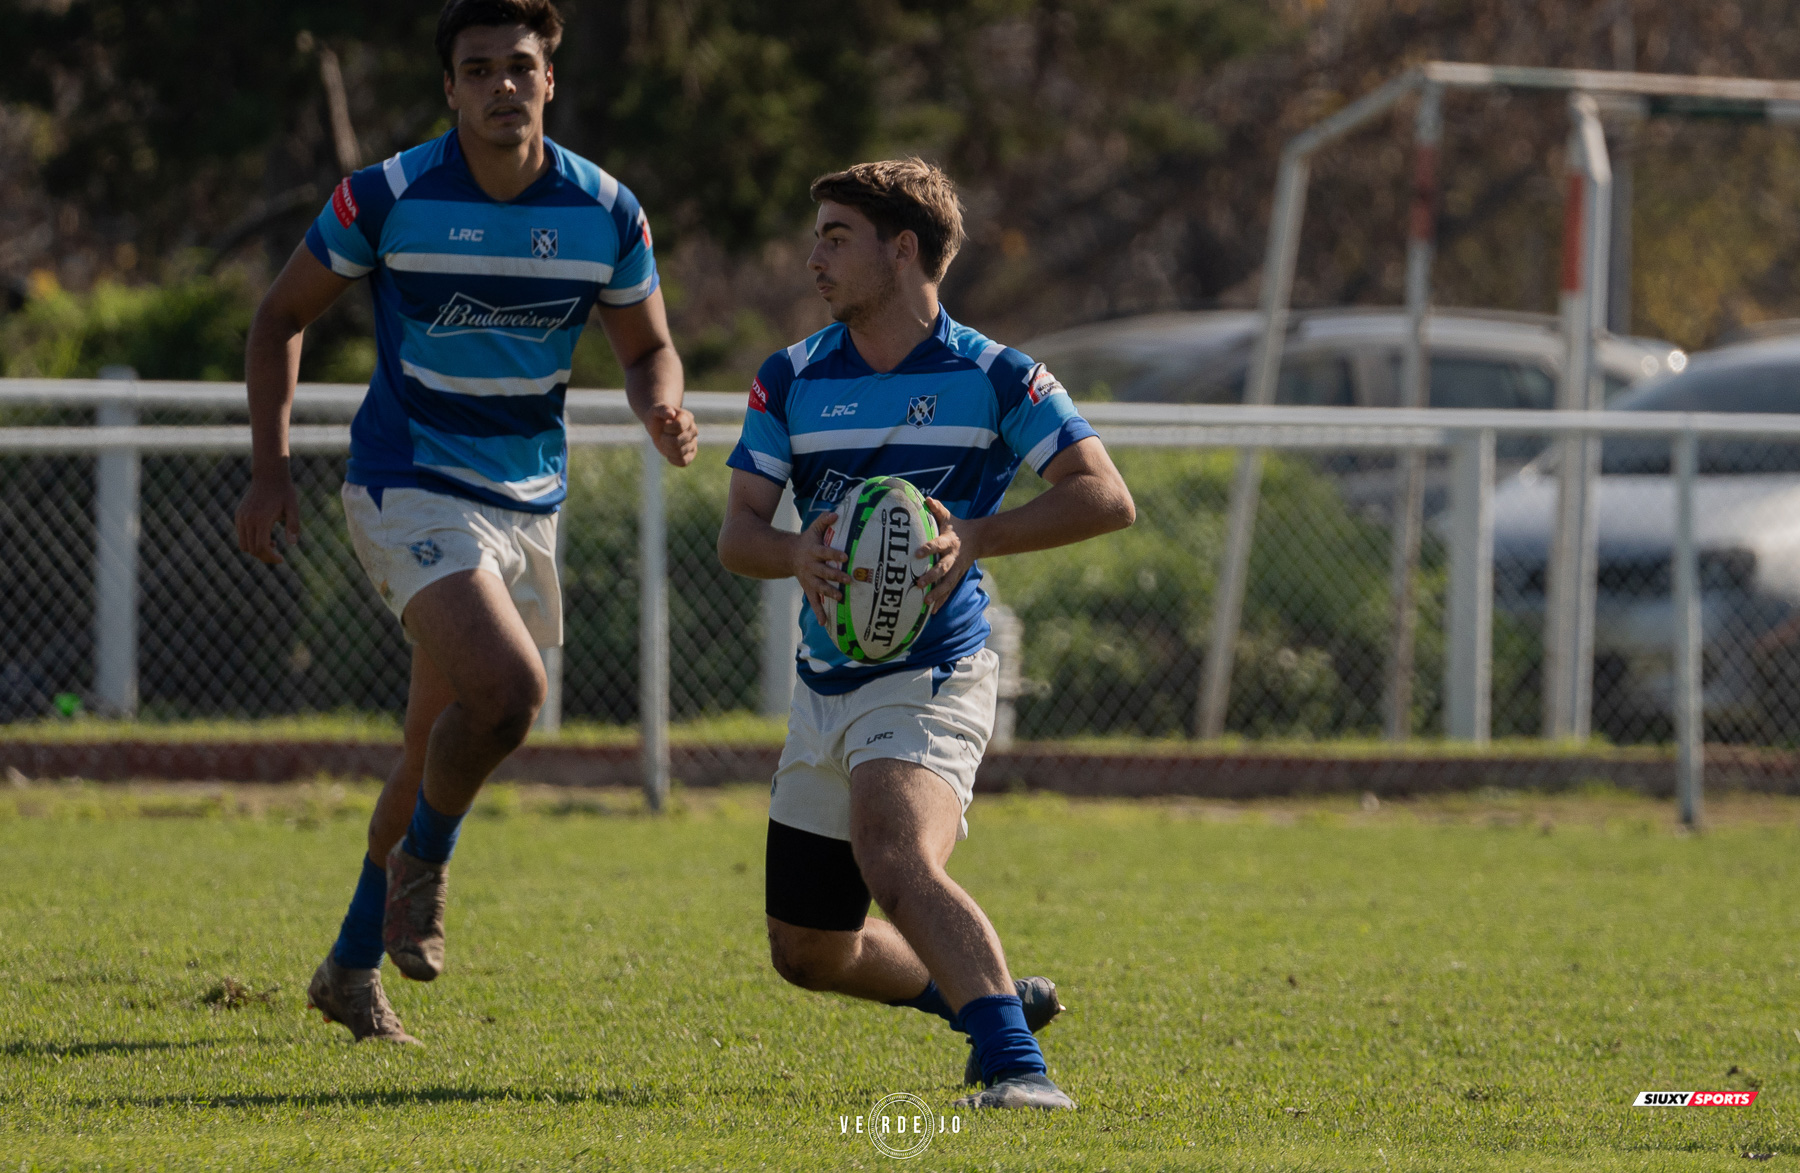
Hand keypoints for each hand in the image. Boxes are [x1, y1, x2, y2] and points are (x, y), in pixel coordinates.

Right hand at [235, 461, 299, 565]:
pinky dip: (251, 541)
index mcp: (261, 519)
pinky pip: (241, 535)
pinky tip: (265, 536)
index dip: (270, 557)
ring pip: (243, 544)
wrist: (269, 475)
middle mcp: (248, 520)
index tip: (281, 560)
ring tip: (272, 544)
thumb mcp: (293, 508)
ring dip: (257, 550)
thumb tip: (292, 543)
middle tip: (278, 556)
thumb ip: (293, 525)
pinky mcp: (239, 515)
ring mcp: (241, 517)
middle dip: (265, 556)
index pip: (261, 547)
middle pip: (252, 549)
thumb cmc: (284, 492)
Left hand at [648, 403, 697, 467]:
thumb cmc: (657, 416)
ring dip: (667, 449)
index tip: (665, 425)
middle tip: (663, 435)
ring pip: (679, 453)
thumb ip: (663, 409)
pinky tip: (669, 455)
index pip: (679, 426)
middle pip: (677, 442)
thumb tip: (671, 414)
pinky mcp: (690, 454)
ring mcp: (693, 443)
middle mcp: (693, 430)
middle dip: (664, 440)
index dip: (668, 428)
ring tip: (666, 443)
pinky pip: (684, 462)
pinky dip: (674, 460)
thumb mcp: (656, 410)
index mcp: (687, 417)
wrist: (659, 425)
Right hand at [792, 509, 847, 625]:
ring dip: (829, 593)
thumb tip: (836, 513)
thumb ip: (824, 520)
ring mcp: (809, 579)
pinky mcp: (808, 589)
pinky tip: (824, 623)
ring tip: (840, 597)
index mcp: (813, 551)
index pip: (825, 553)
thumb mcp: (814, 529)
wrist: (789, 556)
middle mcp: (811, 566)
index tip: (846, 556)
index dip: (835, 554)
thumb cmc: (808, 541)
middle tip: (849, 579)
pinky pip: (813, 601)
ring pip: (819, 587)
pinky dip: (818, 612)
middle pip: (824, 572)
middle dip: (836, 576)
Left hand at [915, 498, 982, 612]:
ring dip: (936, 594)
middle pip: (942, 568)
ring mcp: (956, 569)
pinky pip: (948, 591)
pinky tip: (931, 612)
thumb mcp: (948, 516)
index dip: (928, 549)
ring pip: (946, 584)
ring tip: (925, 602)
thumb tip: (926, 498)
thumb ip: (937, 509)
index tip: (916, 553)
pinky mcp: (956, 577)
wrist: (978, 539)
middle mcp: (953, 557)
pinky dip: (940, 601)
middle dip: (931, 576)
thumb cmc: (956, 527)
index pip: (937, 545)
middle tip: (918, 583)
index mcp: (949, 541)